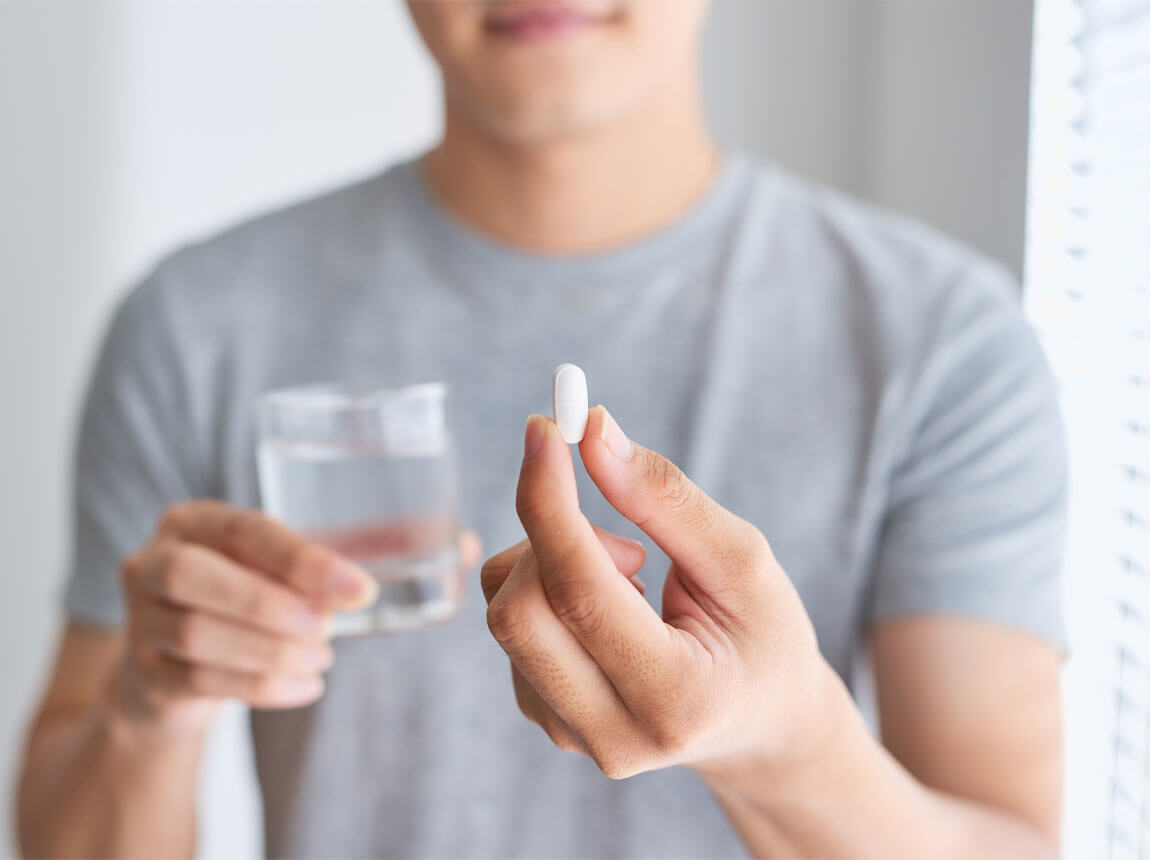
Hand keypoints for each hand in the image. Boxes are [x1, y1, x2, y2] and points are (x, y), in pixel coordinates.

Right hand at [114, 501, 479, 735]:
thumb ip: (369, 549)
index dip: (301, 560)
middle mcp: (153, 560)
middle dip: (269, 604)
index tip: (360, 589)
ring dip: (269, 652)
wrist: (177, 664)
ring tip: (322, 659)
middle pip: (194, 577)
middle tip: (331, 629)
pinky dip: (260, 687)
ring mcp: (139, 620)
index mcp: (195, 520)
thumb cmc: (256, 596)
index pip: (243, 529)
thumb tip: (464, 545)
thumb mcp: (296, 565)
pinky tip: (305, 686)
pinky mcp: (145, 675)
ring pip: (195, 635)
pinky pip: (198, 681)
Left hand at [481, 408, 833, 779]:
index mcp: (676, 698)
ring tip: (636, 579)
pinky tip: (612, 608)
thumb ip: (666, 498)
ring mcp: (570, 734)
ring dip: (555, 563)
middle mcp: (613, 735)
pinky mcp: (544, 718)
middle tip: (625, 533)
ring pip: (505, 613)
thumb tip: (592, 434)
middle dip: (551, 536)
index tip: (543, 430)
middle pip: (518, 612)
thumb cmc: (763, 635)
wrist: (761, 723)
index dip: (549, 503)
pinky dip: (549, 589)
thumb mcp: (743, 560)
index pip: (580, 593)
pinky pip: (511, 627)